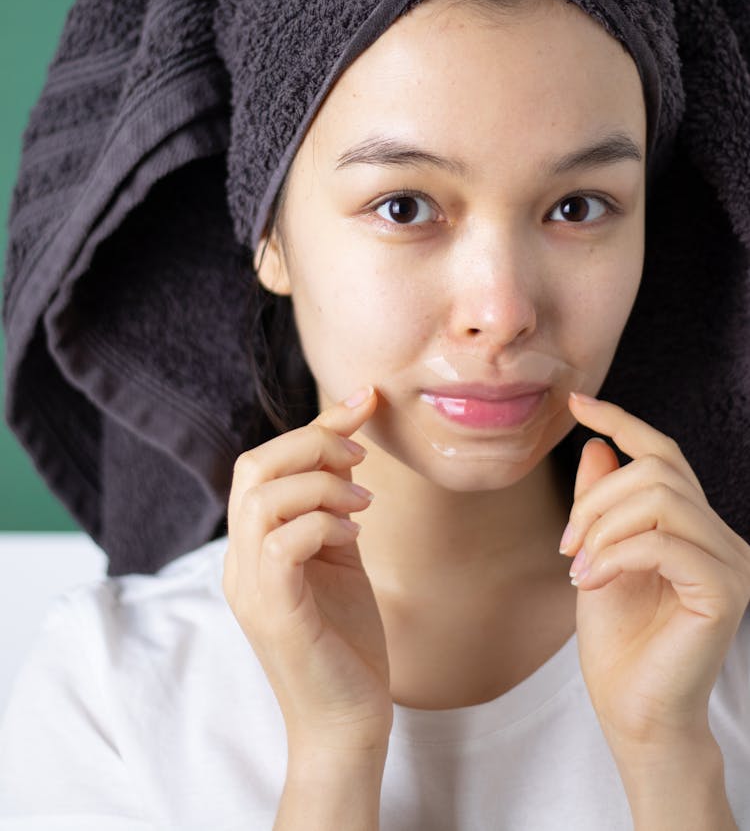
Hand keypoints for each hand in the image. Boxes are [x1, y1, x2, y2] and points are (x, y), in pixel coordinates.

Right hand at [222, 386, 392, 755]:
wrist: (348, 722)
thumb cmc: (347, 641)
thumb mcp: (340, 556)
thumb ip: (331, 507)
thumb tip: (345, 448)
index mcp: (252, 547)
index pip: (263, 464)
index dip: (315, 426)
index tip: (365, 400)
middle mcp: (240, 562)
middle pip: (253, 467)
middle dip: (313, 446)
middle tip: (360, 464)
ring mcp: (251, 587)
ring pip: (263, 497)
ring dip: (321, 484)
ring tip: (362, 504)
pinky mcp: (275, 612)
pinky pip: (282, 541)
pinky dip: (323, 524)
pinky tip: (355, 538)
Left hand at [562, 392, 749, 751]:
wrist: (633, 714)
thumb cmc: (618, 643)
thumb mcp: (596, 555)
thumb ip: (602, 503)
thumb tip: (600, 445)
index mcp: (697, 528)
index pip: (665, 455)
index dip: (621, 421)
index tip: (575, 404)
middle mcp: (725, 539)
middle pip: (657, 471)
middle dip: (596, 499)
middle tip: (567, 545)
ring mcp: (733, 563)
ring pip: (661, 499)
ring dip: (603, 527)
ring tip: (580, 567)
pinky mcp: (726, 591)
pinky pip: (663, 543)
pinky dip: (616, 555)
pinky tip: (593, 581)